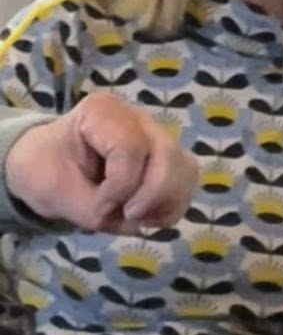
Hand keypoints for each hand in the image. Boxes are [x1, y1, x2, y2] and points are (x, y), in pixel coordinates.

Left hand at [4, 92, 195, 233]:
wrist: (45, 163)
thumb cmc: (44, 168)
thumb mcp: (52, 190)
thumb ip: (91, 208)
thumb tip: (132, 222)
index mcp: (103, 112)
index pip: (131, 148)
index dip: (120, 187)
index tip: (99, 208)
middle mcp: (137, 117)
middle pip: (166, 153)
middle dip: (151, 194)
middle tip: (126, 217)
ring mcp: (155, 135)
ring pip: (184, 166)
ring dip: (166, 201)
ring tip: (137, 219)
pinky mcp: (164, 156)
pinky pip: (186, 179)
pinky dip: (172, 204)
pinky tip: (148, 218)